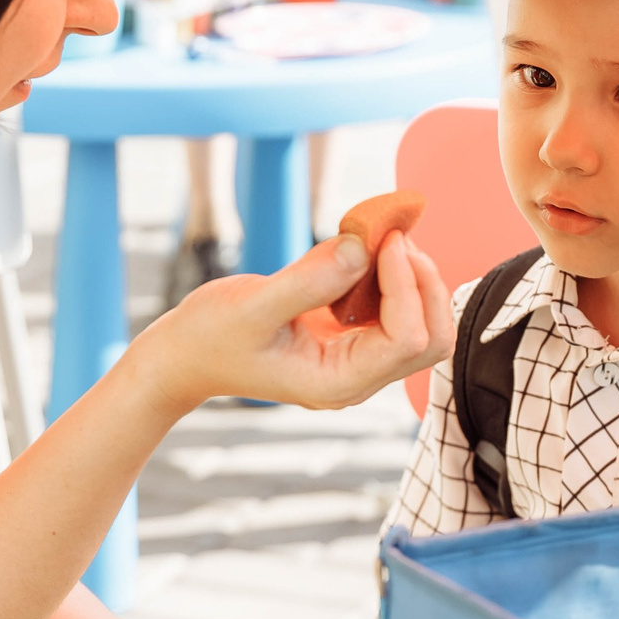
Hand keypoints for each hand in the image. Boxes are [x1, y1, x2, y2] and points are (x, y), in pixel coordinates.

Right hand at [143, 230, 451, 411]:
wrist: (187, 354)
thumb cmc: (211, 337)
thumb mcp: (252, 305)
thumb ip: (309, 281)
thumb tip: (363, 247)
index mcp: (338, 382)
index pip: (408, 339)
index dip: (407, 285)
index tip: (382, 240)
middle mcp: (358, 376)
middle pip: (432, 336)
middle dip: (421, 281)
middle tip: (389, 236)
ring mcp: (359, 358)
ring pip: (423, 321)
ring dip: (411, 274)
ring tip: (375, 237)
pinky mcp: (353, 337)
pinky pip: (397, 307)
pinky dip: (392, 273)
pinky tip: (362, 248)